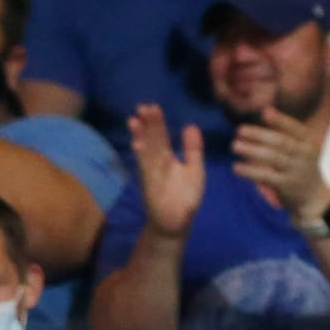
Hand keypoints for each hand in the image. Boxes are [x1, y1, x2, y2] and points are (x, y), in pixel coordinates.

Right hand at [129, 105, 206, 238]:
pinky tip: (138, 145)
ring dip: (140, 138)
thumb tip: (191, 125)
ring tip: (134, 121)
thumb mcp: (194, 170)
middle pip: (152, 141)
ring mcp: (152, 174)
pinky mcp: (151, 186)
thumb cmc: (185, 196)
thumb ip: (193, 150)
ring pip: (146, 153)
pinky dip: (142, 158)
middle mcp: (157, 164)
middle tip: (142, 107)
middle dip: (147, 125)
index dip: (157, 123)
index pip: (161, 137)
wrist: (177, 222)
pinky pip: (146, 170)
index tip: (152, 107)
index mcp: (168, 159)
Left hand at [232, 108, 329, 224]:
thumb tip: (266, 110)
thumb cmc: (305, 169)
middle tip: (239, 130)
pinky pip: (266, 176)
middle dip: (260, 135)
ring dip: (252, 150)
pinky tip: (237, 167)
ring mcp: (296, 171)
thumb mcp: (303, 149)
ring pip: (273, 158)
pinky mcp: (287, 186)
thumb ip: (287, 133)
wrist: (318, 200)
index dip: (281, 120)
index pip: (296, 129)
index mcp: (309, 144)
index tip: (265, 113)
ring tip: (234, 146)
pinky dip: (250, 171)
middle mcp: (304, 156)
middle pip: (281, 142)